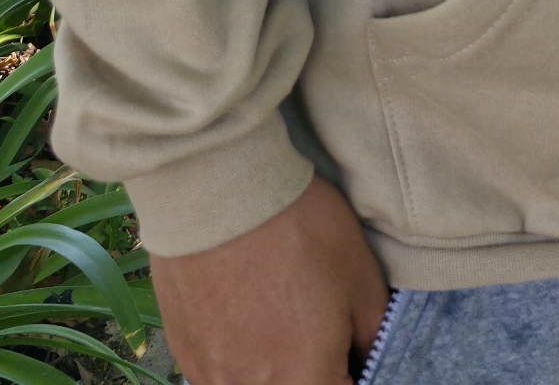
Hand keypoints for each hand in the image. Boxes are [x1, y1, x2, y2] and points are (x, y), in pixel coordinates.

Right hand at [151, 174, 390, 384]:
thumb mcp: (360, 274)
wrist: (219, 192)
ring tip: (278, 320)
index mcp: (308, 379)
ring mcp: (215, 378)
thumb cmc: (298, 229)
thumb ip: (372, 335)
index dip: (351, 372)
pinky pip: (219, 377)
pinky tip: (245, 321)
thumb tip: (366, 359)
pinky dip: (239, 359)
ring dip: (274, 367)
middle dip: (312, 368)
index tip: (350, 351)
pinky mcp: (186, 355)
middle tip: (317, 329)